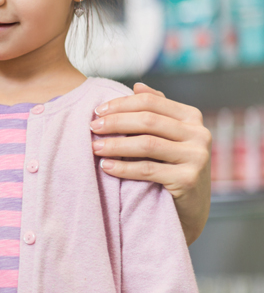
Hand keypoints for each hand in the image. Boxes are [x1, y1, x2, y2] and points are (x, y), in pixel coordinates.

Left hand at [90, 82, 211, 243]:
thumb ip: (156, 110)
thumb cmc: (172, 165)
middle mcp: (199, 134)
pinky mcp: (189, 179)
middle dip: (115, 123)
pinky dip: (123, 167)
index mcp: (192, 117)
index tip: (97, 111)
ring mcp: (197, 157)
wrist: (190, 207)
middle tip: (92, 127)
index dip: (121, 104)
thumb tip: (137, 85)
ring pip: (147, 144)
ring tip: (94, 147)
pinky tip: (106, 166)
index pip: (151, 102)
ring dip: (116, 145)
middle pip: (148, 121)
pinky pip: (148, 170)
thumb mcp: (168, 135)